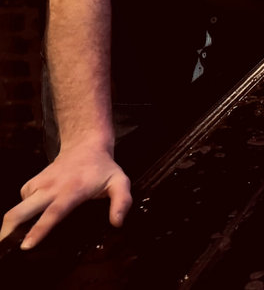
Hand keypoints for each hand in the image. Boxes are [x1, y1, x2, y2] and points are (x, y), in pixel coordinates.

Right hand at [0, 145, 131, 249]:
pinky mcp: (32, 182)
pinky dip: (21, 211)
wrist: (86, 145)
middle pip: (21, 211)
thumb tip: (117, 223)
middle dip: (8, 230)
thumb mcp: (120, 182)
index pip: (53, 213)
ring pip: (18, 207)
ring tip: (10, 241)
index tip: (26, 246)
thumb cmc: (103, 168)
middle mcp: (51, 188)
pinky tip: (29, 217)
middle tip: (4, 248)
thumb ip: (122, 202)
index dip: (38, 230)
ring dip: (11, 224)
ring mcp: (39, 184)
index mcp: (72, 191)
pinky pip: (22, 200)